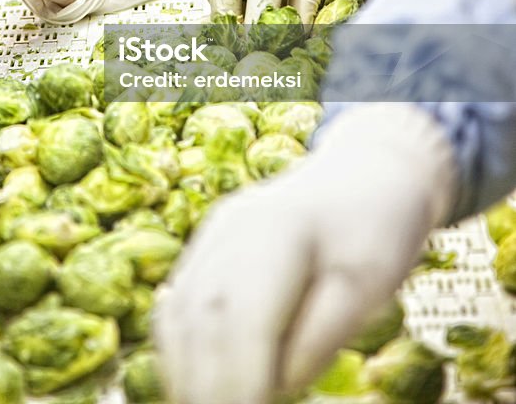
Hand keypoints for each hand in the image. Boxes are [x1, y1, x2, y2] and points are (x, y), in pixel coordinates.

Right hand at [155, 105, 455, 403]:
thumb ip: (318, 338)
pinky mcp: (210, 246)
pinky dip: (181, 346)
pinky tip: (190, 381)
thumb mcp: (368, 288)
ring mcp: (215, 233)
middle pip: (204, 317)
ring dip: (186, 371)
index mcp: (279, 229)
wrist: (366, 173)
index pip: (245, 318)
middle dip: (207, 384)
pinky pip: (182, 301)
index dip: (240, 378)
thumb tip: (273, 387)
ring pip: (184, 311)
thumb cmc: (375, 232)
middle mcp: (232, 227)